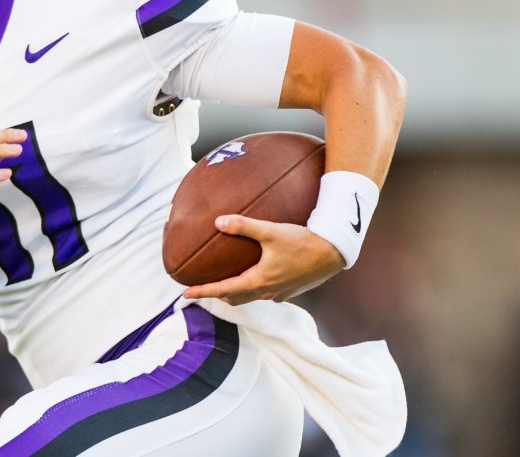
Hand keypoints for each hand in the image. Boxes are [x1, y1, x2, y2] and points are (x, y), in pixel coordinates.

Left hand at [181, 215, 344, 304]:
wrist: (334, 252)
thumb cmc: (302, 242)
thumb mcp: (271, 231)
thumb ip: (243, 226)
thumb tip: (218, 221)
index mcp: (258, 281)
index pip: (222, 289)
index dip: (202, 292)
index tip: (185, 294)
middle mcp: (268, 292)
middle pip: (235, 298)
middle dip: (217, 294)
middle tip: (203, 288)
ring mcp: (280, 294)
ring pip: (251, 297)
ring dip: (236, 293)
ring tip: (226, 283)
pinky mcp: (291, 291)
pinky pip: (267, 294)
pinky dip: (254, 289)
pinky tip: (257, 276)